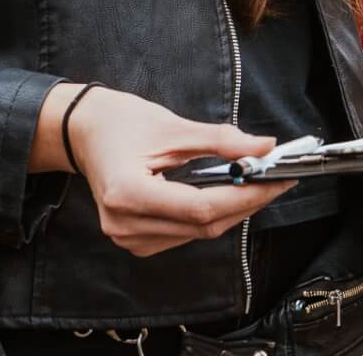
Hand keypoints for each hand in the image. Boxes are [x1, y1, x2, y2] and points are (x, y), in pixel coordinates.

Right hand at [40, 84, 294, 257]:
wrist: (84, 132)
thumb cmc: (122, 123)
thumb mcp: (173, 126)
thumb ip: (222, 140)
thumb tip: (265, 148)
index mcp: (129, 194)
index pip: (201, 207)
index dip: (245, 196)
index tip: (278, 180)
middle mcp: (125, 224)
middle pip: (203, 225)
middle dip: (246, 203)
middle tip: (278, 180)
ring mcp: (128, 237)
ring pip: (197, 233)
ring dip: (232, 211)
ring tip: (258, 184)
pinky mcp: (135, 239)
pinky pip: (184, 234)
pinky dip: (210, 216)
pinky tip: (227, 195)